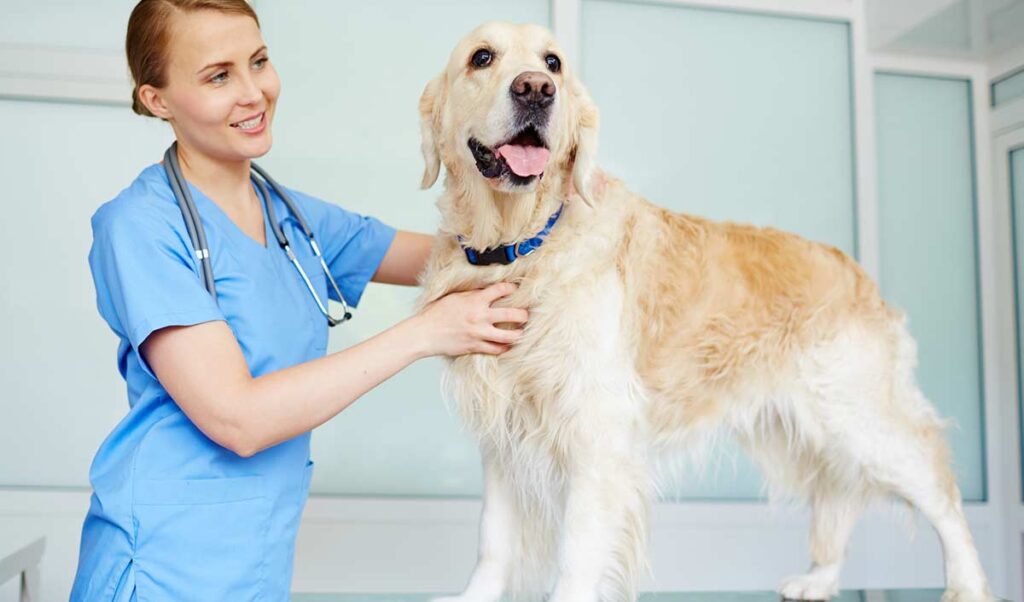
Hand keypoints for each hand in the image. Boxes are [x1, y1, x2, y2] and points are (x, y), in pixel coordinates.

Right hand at [410, 282, 528, 357]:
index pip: (501, 290)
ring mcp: (479, 333)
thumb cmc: (436, 313)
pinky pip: (497, 349)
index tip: (515, 289)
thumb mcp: (455, 297)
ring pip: (509, 336)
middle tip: (526, 314)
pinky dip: (505, 347)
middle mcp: (480, 317)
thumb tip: (487, 292)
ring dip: (519, 334)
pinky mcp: (475, 347)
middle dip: (523, 314)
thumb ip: (473, 295)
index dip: (511, 288)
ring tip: (522, 332)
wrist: (425, 333)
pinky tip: (508, 345)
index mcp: (475, 301)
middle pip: (512, 315)